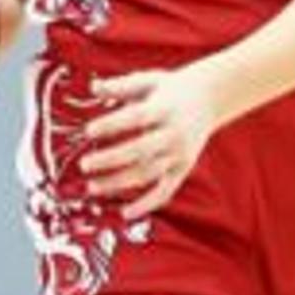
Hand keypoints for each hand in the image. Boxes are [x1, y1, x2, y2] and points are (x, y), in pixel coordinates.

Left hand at [80, 65, 221, 218]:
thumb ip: (120, 86)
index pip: (135, 118)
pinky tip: (125, 213)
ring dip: (119, 183)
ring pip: (148, 174)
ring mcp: (179, 154)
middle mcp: (173, 133)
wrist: (210, 98)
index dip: (112, 125)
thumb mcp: (148, 81)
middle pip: (139, 150)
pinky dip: (146, 205)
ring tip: (92, 187)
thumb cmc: (171, 89)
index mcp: (163, 109)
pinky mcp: (182, 169)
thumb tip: (92, 86)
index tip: (89, 130)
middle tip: (84, 165)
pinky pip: (165, 191)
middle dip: (110, 159)